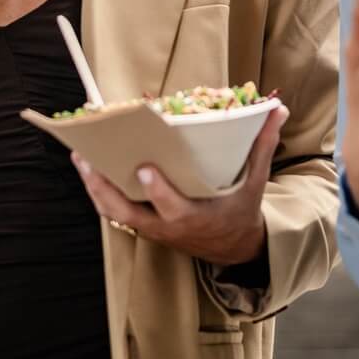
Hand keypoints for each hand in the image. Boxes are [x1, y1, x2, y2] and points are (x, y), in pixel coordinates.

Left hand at [72, 103, 287, 266]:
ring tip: (81, 157)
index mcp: (195, 217)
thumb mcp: (255, 182)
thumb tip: (278, 109)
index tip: (145, 168)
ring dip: (94, 188)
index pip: (172, 207)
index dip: (157, 191)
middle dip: (105, 188)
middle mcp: (167, 226)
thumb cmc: (241, 209)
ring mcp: (152, 229)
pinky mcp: (143, 227)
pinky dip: (99, 193)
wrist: (231, 248)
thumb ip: (262, 146)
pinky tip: (89, 169)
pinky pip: (114, 213)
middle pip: (127, 212)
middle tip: (88, 158)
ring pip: (114, 213)